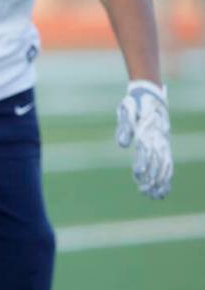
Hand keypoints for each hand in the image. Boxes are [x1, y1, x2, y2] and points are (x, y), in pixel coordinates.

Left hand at [116, 80, 172, 198]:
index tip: (137, 174)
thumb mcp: (126, 110)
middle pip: (156, 161)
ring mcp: (163, 142)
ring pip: (164, 165)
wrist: (150, 93)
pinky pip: (167, 162)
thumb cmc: (135, 102)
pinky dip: (166, 176)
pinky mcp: (163, 144)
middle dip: (151, 177)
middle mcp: (159, 138)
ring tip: (154, 196)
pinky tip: (163, 189)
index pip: (146, 150)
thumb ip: (125, 127)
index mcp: (149, 130)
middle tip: (144, 192)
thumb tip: (123, 145)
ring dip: (159, 181)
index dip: (143, 162)